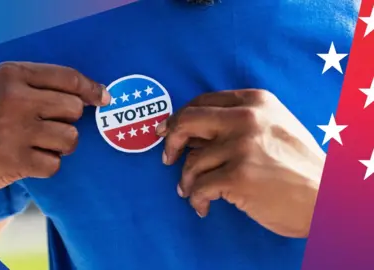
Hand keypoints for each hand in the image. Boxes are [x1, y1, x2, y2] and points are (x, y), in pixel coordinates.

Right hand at [0, 62, 109, 203]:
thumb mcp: (0, 85)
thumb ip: (40, 84)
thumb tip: (95, 95)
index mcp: (12, 74)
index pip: (69, 79)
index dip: (92, 89)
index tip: (103, 98)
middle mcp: (15, 99)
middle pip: (74, 109)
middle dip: (67, 120)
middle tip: (46, 125)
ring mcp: (15, 130)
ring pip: (70, 139)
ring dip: (60, 145)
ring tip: (38, 143)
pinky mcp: (16, 160)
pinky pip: (55, 164)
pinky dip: (47, 165)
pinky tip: (28, 159)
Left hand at [156, 89, 324, 237]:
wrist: (326, 196)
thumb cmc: (298, 164)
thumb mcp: (274, 127)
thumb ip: (237, 123)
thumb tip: (191, 134)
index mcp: (255, 102)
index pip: (202, 102)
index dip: (179, 117)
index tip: (167, 131)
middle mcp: (246, 118)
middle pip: (188, 121)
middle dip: (171, 141)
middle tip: (167, 158)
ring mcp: (242, 146)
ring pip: (192, 161)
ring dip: (187, 181)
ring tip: (192, 192)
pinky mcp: (238, 175)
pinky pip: (200, 187)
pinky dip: (196, 199)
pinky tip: (203, 206)